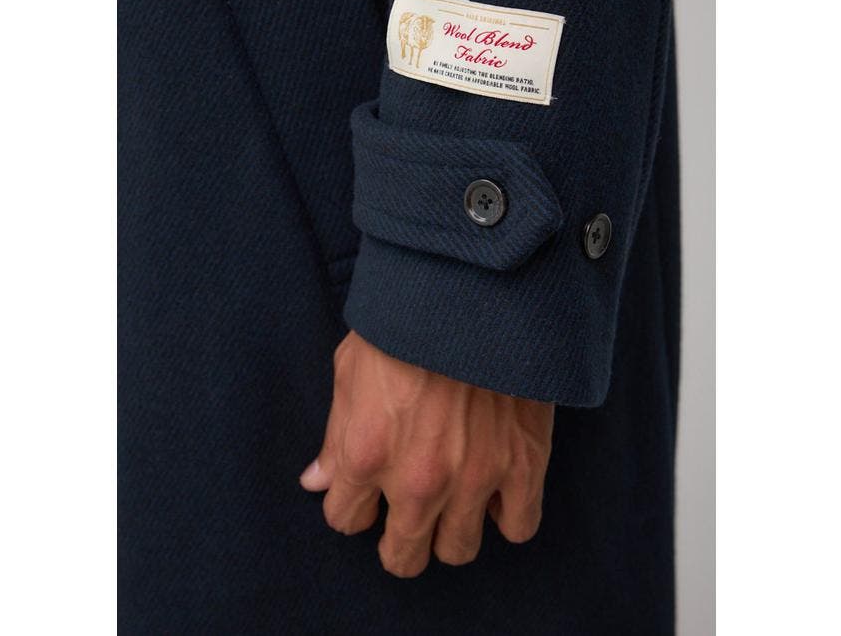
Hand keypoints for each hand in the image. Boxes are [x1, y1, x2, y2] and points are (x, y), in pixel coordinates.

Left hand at [299, 330, 554, 576]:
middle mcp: (417, 480)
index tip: (365, 493)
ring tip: (452, 500)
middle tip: (407, 513)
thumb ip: (334, 434)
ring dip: (450, 530)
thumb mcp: (351, 367)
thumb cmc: (405, 319)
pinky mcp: (523, 464)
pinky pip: (518, 528)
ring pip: (457, 550)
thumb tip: (317, 481)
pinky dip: (506, 515)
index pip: (345, 521)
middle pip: (403, 556)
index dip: (353, 507)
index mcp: (365, 453)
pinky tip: (496, 490)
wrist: (473, 285)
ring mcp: (474, 478)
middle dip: (399, 539)